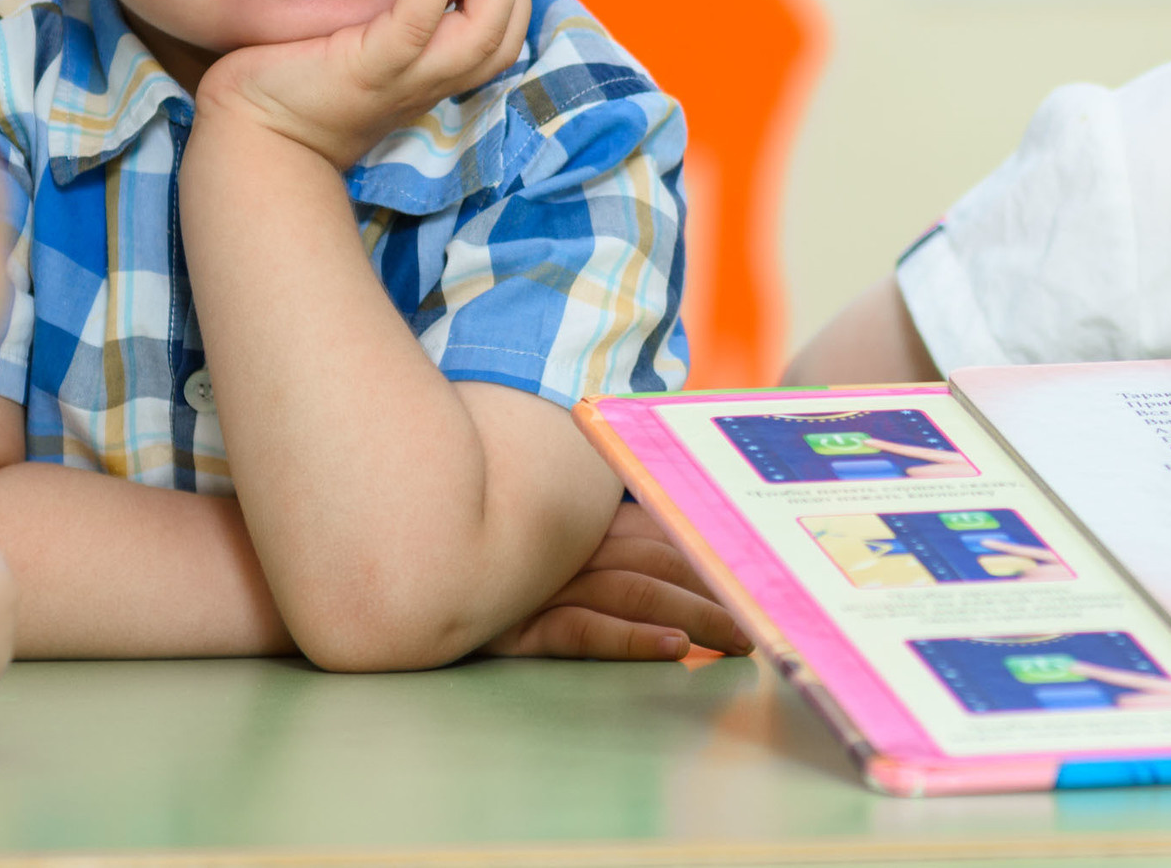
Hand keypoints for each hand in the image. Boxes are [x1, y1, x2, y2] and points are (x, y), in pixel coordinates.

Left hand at [195, 0, 529, 170]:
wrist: (251, 138)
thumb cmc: (293, 84)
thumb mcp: (358, 47)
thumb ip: (388, 14)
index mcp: (430, 77)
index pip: (503, 40)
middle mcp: (428, 82)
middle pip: (506, 38)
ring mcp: (402, 79)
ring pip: (483, 39)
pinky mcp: (367, 68)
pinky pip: (417, 25)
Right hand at [482, 500, 753, 661]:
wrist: (408, 558)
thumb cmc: (486, 553)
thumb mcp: (546, 536)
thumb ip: (600, 532)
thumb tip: (664, 550)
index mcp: (585, 522)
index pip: (662, 535)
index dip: (711, 556)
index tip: (756, 575)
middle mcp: (573, 548)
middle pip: (660, 564)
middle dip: (716, 592)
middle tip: (762, 619)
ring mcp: (547, 584)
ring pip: (636, 594)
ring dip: (692, 615)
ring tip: (736, 637)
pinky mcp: (520, 624)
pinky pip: (586, 631)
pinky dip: (631, 639)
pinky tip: (671, 649)